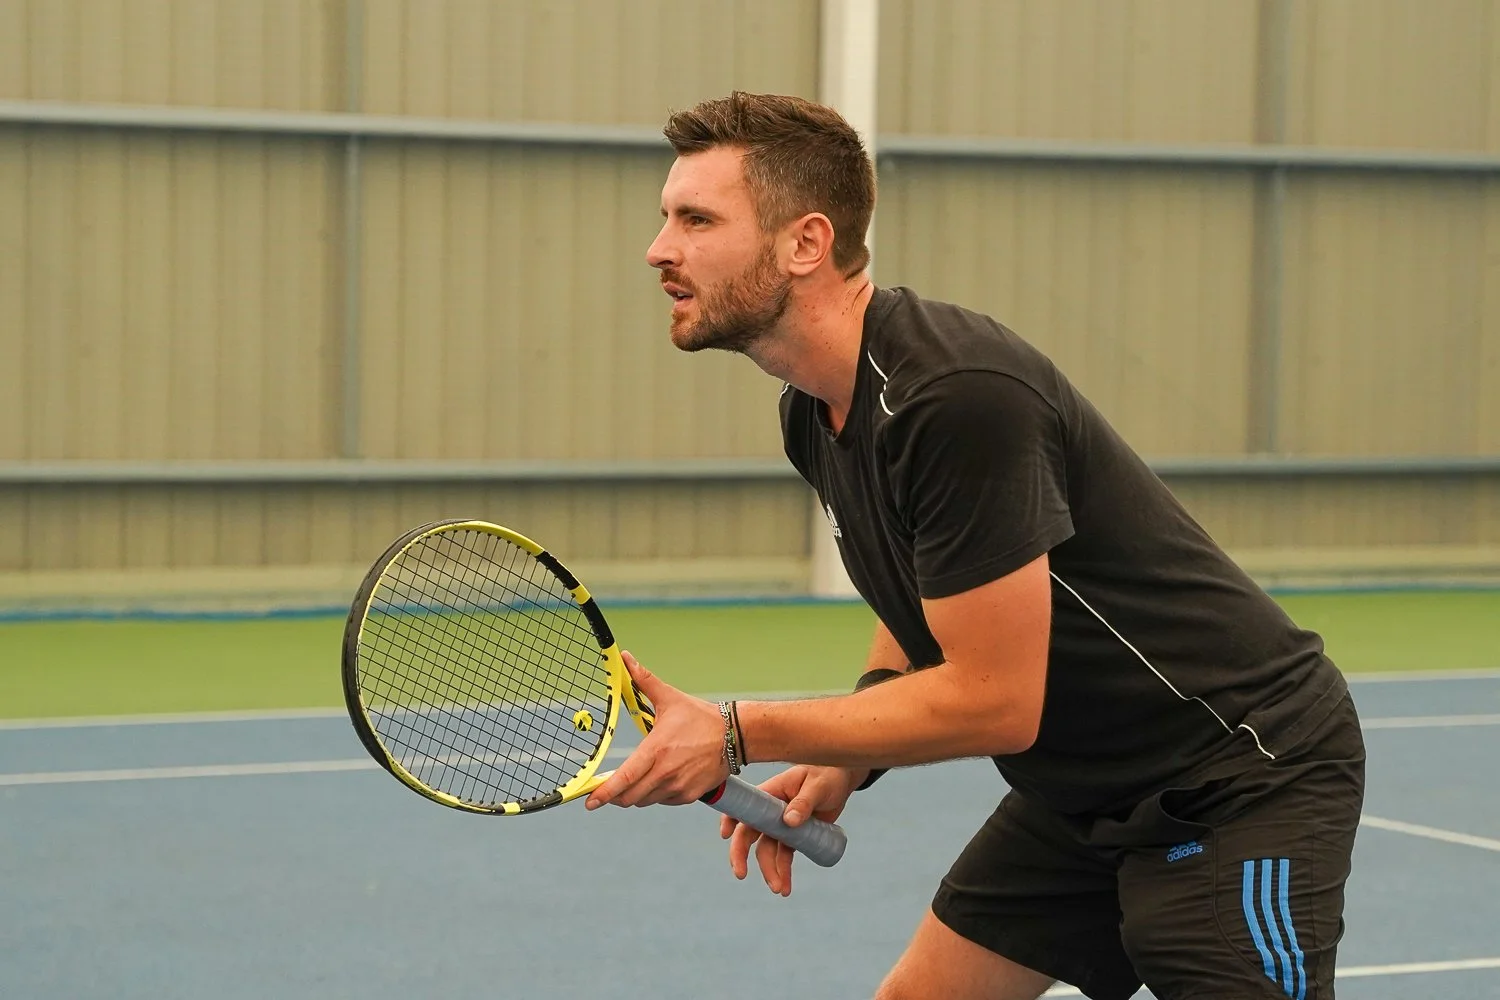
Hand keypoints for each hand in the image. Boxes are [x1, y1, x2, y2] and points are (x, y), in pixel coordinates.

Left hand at [584, 652, 728, 809]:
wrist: (735, 735)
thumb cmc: (700, 717)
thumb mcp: (670, 698)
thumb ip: (644, 680)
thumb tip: (626, 658)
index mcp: (656, 750)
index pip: (623, 779)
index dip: (604, 793)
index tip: (590, 801)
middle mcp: (666, 772)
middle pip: (629, 797)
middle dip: (615, 795)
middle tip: (609, 788)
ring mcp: (678, 786)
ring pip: (645, 800)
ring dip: (636, 794)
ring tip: (638, 778)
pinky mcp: (688, 795)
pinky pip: (662, 801)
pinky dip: (656, 794)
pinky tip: (660, 778)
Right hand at [720, 765, 864, 896]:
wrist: (842, 780)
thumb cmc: (827, 774)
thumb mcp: (817, 786)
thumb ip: (804, 802)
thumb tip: (790, 821)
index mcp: (770, 792)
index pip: (744, 807)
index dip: (730, 820)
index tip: (725, 836)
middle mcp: (770, 811)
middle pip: (749, 834)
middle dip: (741, 855)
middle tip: (741, 874)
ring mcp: (781, 825)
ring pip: (767, 851)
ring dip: (769, 871)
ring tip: (778, 890)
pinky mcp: (793, 837)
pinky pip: (784, 857)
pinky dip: (783, 872)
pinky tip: (785, 888)